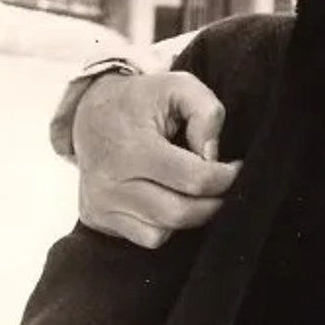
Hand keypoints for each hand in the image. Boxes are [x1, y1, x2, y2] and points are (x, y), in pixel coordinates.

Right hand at [75, 71, 239, 246]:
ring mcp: (101, 204)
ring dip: (189, 215)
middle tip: (222, 185)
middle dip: (213, 202)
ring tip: (193, 189)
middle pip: (182, 213)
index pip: (195, 180)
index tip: (236, 167)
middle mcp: (110, 182)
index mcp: (132, 149)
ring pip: (164, 233)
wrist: (89, 111)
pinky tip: (168, 199)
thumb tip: (212, 156)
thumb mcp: (179, 86)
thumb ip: (206, 113)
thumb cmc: (142, 99)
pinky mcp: (97, 218)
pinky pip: (147, 238)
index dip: (227, 177)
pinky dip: (166, 225)